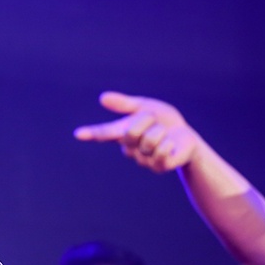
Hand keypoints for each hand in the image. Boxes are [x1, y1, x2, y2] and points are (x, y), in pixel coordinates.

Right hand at [74, 92, 202, 172]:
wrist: (186, 139)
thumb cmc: (163, 122)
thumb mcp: (145, 108)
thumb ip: (124, 105)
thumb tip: (101, 98)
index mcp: (123, 133)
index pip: (105, 133)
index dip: (91, 133)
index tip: (78, 134)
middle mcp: (129, 149)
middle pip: (131, 132)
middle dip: (147, 122)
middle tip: (156, 123)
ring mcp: (143, 160)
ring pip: (149, 140)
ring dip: (162, 132)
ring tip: (165, 135)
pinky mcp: (158, 167)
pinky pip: (161, 151)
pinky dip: (169, 143)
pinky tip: (171, 145)